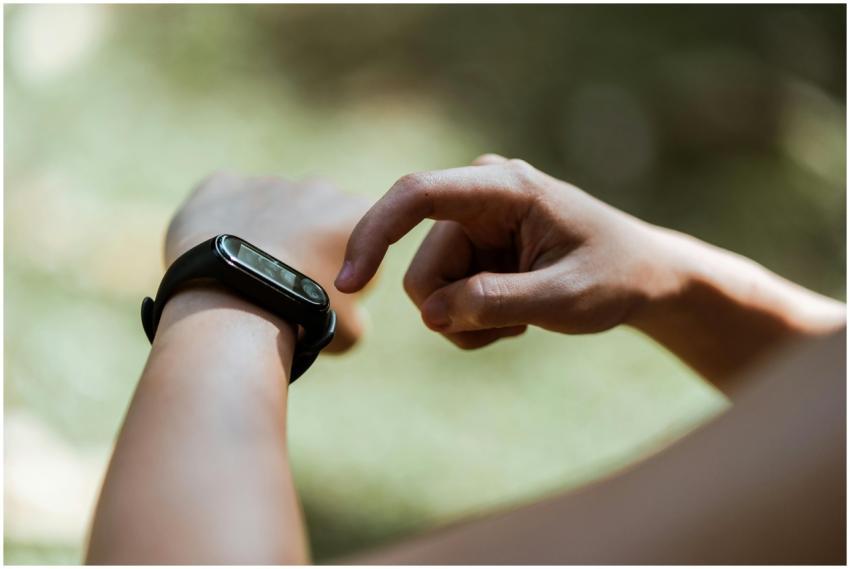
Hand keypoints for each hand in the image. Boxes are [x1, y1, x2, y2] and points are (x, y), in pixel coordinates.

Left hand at [165, 172, 370, 351]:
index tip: (331, 293)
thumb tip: (346, 314)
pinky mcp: (223, 184)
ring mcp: (270, 182)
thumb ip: (357, 312)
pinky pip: (226, 198)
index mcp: (358, 213)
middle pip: (318, 215)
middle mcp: (319, 187)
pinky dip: (224, 222)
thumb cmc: (302, 318)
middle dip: (309, 241)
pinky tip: (221, 254)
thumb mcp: (351, 329)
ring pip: (272, 207)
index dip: (352, 267)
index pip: (365, 237)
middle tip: (290, 283)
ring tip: (251, 274)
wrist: (236, 305)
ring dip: (269, 231)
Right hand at [335, 154, 677, 348]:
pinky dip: (475, 319)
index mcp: (501, 187)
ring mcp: (472, 224)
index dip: (373, 234)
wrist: (642, 276)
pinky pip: (445, 297)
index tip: (348, 282)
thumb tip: (432, 315)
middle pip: (422, 271)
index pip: (415, 196)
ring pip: (430, 292)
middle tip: (512, 326)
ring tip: (522, 318)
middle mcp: (477, 196)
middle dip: (457, 312)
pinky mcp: (472, 248)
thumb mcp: (566, 297)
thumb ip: (497, 303)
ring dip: (470, 320)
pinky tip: (515, 313)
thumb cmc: (614, 276)